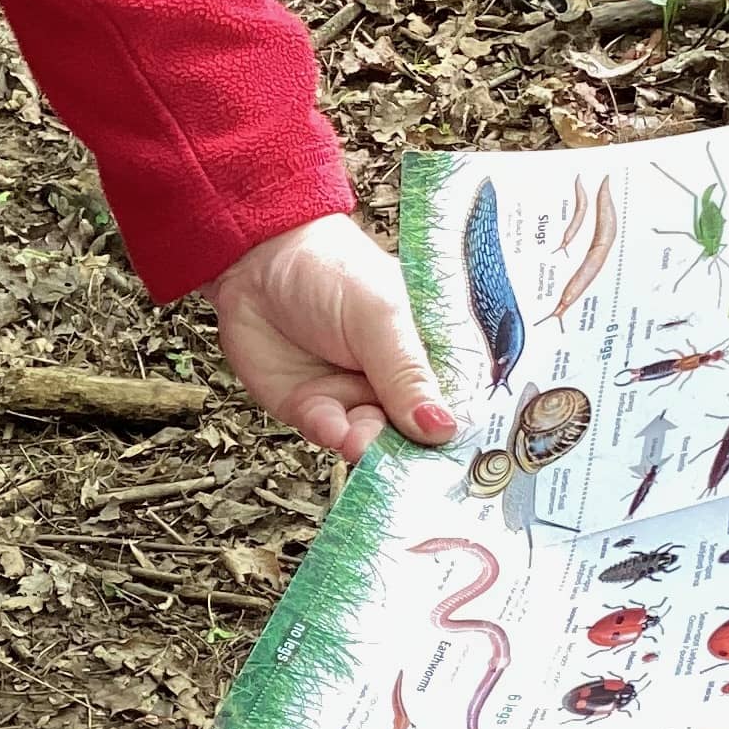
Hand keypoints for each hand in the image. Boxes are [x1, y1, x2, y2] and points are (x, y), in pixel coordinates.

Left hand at [210, 214, 457, 461]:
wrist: (256, 262)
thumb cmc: (328, 270)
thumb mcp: (379, 316)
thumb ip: (407, 374)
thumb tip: (443, 428)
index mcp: (427, 353)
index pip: (457, 399)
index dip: (462, 427)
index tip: (473, 455)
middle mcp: (395, 382)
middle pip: (418, 432)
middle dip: (414, 451)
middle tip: (413, 466)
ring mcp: (355, 398)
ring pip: (374, 441)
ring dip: (371, 447)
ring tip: (365, 442)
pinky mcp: (314, 410)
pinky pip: (331, 435)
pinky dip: (333, 435)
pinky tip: (333, 427)